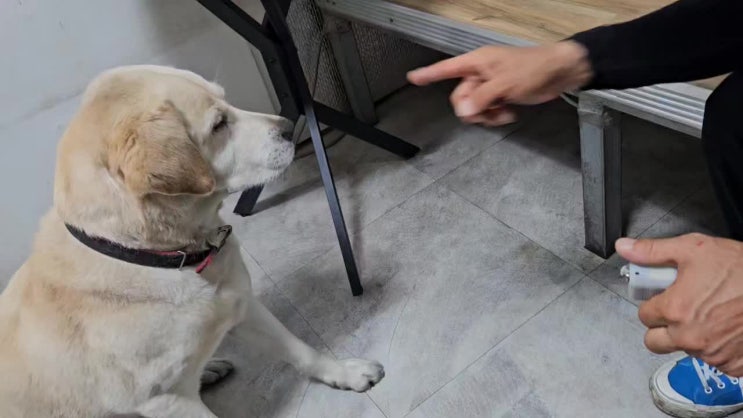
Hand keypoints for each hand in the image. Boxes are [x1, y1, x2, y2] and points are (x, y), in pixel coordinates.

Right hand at [407, 41, 591, 125]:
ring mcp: (490, 86)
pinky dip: (496, 116)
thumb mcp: (505, 84)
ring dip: (486, 116)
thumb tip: (462, 112)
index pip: (446, 69)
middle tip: (489, 113)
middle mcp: (480, 74)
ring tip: (503, 113)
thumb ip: (481, 98)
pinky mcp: (501, 96)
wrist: (559, 73)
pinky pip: (488, 111)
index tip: (412, 78)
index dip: (429, 74)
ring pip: (474, 108)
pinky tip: (509, 114)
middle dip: (472, 109)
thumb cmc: (532, 70)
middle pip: (460, 97)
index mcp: (477, 63)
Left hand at [616, 233, 742, 375]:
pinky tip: (725, 328)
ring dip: (690, 336)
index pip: (644, 316)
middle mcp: (689, 337)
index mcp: (674, 310)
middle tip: (678, 311)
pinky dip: (716, 348)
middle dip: (661, 328)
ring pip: (684, 350)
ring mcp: (711, 354)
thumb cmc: (742, 269)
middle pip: (655, 341)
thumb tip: (624, 247)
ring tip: (709, 314)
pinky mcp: (732, 365)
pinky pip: (713, 361)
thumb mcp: (694, 248)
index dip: (653, 304)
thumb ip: (653, 251)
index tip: (664, 298)